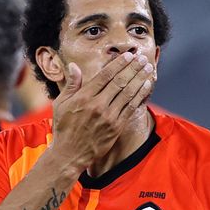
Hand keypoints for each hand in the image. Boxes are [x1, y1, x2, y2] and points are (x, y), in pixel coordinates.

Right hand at [50, 51, 153, 170]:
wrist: (70, 154)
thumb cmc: (64, 128)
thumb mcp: (61, 104)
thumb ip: (71, 84)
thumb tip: (74, 66)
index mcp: (84, 97)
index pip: (105, 75)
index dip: (119, 64)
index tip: (128, 55)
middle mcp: (98, 105)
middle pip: (120, 81)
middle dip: (133, 68)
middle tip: (142, 58)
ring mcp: (109, 117)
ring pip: (128, 93)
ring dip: (140, 78)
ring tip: (148, 68)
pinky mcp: (116, 127)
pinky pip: (131, 107)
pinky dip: (140, 95)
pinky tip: (146, 86)